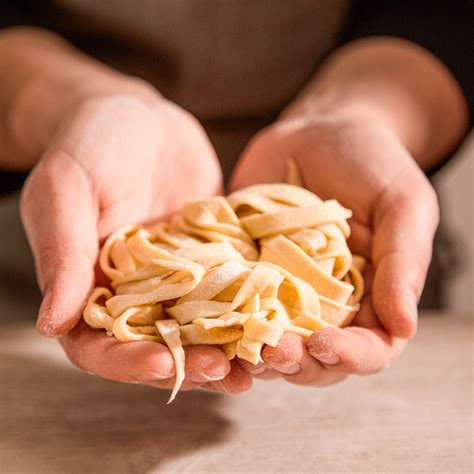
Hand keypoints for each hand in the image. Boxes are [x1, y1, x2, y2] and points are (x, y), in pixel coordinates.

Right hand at [21, 92, 251, 393]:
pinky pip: (228, 292)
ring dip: (223, 350)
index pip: (97, 345)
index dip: (126, 362)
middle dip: (186, 364)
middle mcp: (132, 291)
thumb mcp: (67, 188)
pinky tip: (272, 321)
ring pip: (196, 328)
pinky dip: (247, 311)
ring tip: (256, 363)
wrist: (140, 117)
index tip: (162, 362)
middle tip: (223, 372)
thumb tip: (50, 324)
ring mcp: (174, 278)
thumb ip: (61, 253)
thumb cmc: (90, 144)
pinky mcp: (210, 260)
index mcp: (87, 286)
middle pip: (155, 346)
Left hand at [229, 110, 438, 385]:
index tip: (325, 344)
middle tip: (271, 350)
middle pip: (314, 358)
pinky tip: (206, 318)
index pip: (368, 348)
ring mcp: (282, 292)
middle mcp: (326, 305)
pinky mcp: (246, 273)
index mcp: (371, 297)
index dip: (350, 356)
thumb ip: (403, 262)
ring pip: (269, 341)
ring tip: (237, 341)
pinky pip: (233, 305)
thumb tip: (404, 327)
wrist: (317, 132)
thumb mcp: (400, 204)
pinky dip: (221, 319)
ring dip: (254, 349)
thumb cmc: (370, 163)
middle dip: (295, 360)